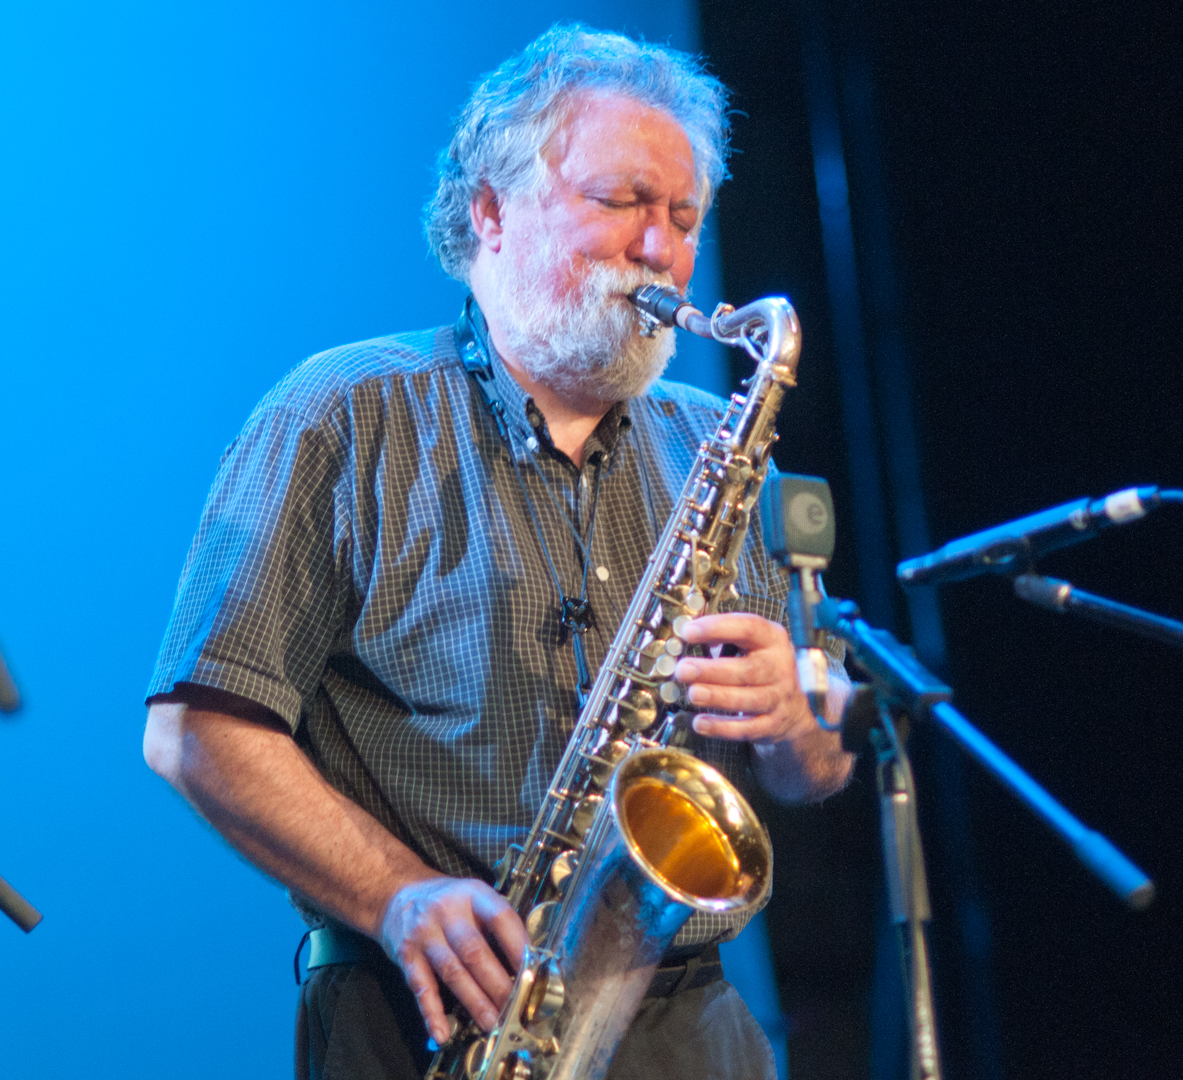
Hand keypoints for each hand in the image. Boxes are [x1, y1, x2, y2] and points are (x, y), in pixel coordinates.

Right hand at [380, 876, 528, 1045]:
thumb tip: (526, 963)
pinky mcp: (406, 955)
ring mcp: (425, 934)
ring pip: (453, 972)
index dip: (518, 945)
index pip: (500, 917)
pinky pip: (421, 987)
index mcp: (472, 894)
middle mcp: (447, 912)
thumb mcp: (473, 897)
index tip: (532, 971)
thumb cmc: (446, 901)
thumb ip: (496, 924)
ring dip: (475, 1002)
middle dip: (498, 985)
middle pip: (475, 951)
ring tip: (492, 1023)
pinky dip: (432, 1013)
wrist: (396, 893)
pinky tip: (442, 1032)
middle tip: (515, 1008)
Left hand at [673, 613, 853, 800]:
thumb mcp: (754, 643)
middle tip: (684, 669)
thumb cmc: (764, 666)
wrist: (798, 703)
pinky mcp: (772, 724)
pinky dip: (721, 727)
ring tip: (693, 693)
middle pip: (747, 669)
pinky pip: (746, 728)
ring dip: (717, 696)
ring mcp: (778, 698)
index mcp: (773, 639)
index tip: (688, 632)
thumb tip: (685, 631)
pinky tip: (700, 722)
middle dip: (713, 670)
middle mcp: (779, 668)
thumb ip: (722, 635)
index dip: (717, 628)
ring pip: (747, 699)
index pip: (748, 628)